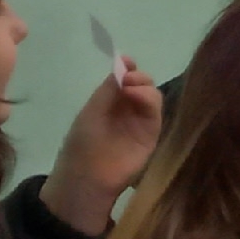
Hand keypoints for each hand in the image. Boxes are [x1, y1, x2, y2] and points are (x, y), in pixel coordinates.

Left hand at [43, 61, 164, 233]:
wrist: (87, 176)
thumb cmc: (83, 143)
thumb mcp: (92, 110)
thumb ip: (109, 88)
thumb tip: (123, 62)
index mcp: (111, 102)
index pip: (124, 79)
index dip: (127, 68)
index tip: (126, 62)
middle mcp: (128, 109)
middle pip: (142, 84)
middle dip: (137, 76)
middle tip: (128, 78)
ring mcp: (142, 121)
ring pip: (153, 94)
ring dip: (144, 85)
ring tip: (130, 87)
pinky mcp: (153, 132)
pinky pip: (156, 110)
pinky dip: (149, 98)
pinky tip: (136, 95)